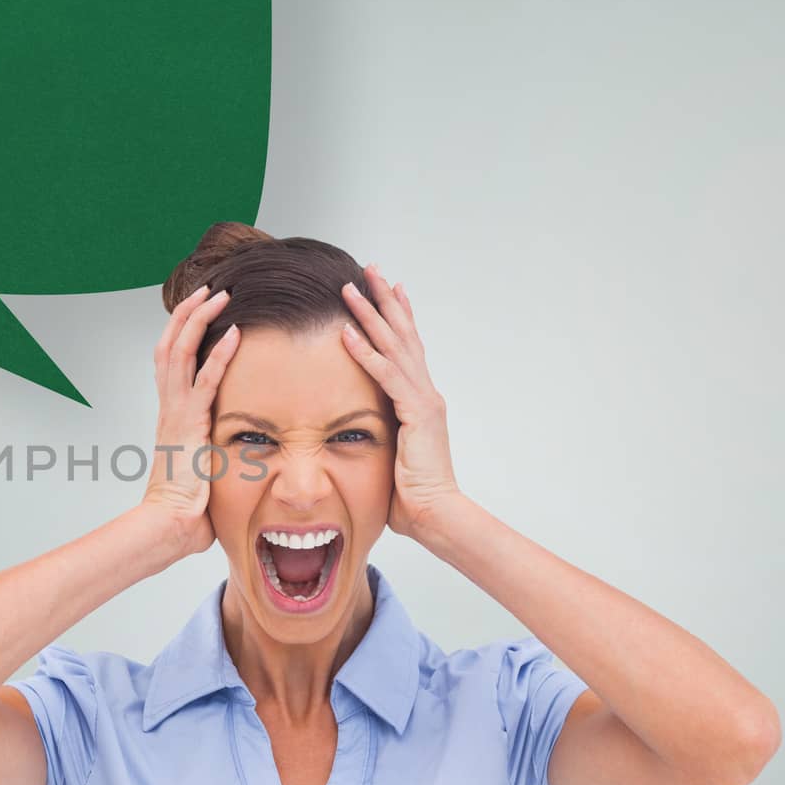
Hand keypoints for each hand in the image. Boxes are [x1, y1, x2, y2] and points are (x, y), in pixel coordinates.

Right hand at [141, 283, 240, 557]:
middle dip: (188, 312)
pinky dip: (220, 355)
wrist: (169, 525)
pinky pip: (205, 381)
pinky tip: (235, 333)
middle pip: (170, 344)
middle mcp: (170, 406)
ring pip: (181, 351)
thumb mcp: (203, 469)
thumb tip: (242, 456)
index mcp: (172, 414)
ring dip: (200, 319)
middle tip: (209, 288)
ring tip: (220, 295)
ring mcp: (176, 413)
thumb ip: (217, 452)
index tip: (200, 309)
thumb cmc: (186, 508)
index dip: (183, 331)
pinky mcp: (189, 424)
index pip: (172, 360)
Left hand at [340, 265, 462, 539]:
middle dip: (385, 300)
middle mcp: (425, 393)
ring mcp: (423, 401)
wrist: (436, 515)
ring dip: (370, 315)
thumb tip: (360, 431)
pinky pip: (386, 376)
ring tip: (350, 288)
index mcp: (420, 400)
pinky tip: (348, 333)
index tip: (387, 288)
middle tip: (370, 269)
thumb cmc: (411, 495)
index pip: (408, 348)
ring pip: (394, 347)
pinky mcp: (415, 414)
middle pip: (404, 335)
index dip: (398, 316)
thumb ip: (381, 434)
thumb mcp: (391, 455)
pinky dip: (366, 353)